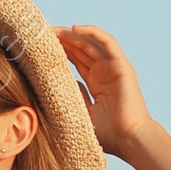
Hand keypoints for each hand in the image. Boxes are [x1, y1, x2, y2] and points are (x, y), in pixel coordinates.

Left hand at [53, 24, 153, 158]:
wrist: (130, 140)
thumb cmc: (109, 134)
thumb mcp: (82, 113)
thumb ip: (74, 96)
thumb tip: (60, 81)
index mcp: (96, 83)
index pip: (76, 60)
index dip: (60, 50)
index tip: (40, 46)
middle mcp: (104, 73)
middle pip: (81, 49)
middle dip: (62, 39)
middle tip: (42, 33)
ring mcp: (114, 67)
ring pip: (91, 43)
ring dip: (72, 35)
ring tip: (53, 30)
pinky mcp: (122, 65)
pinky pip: (107, 42)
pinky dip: (93, 32)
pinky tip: (74, 29)